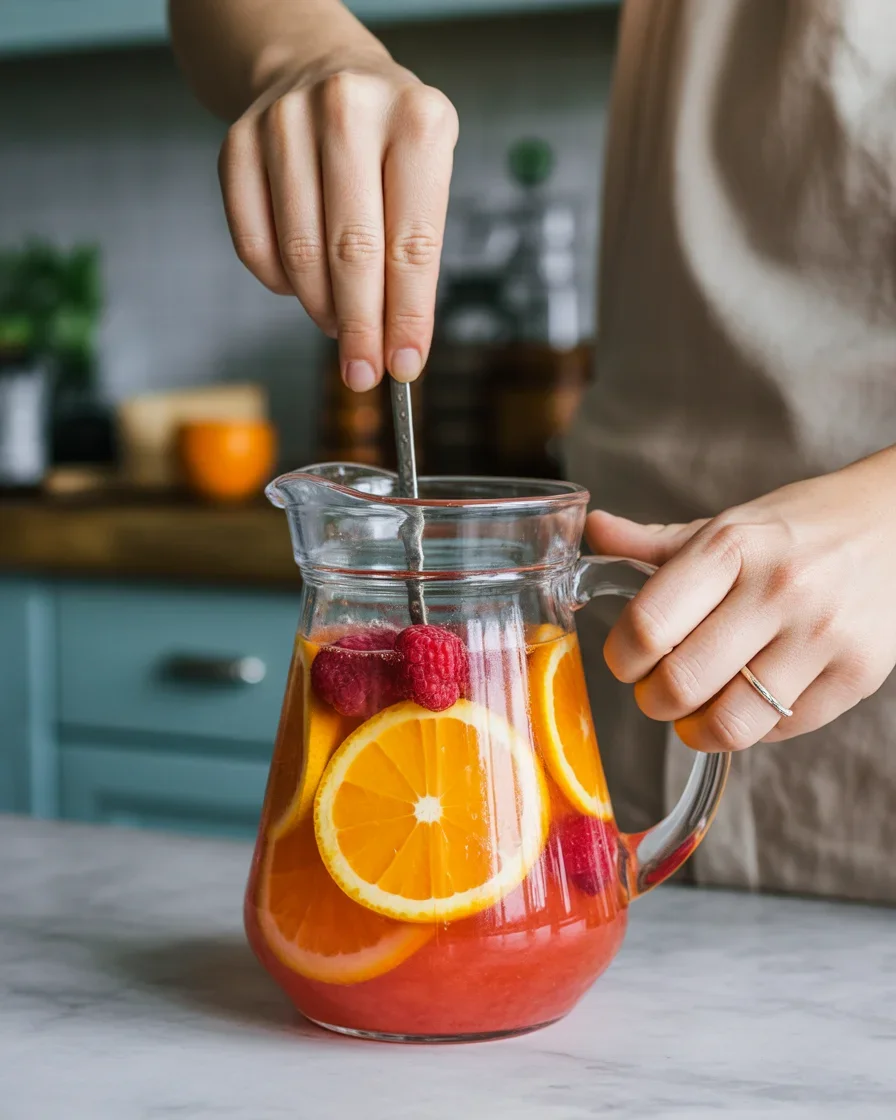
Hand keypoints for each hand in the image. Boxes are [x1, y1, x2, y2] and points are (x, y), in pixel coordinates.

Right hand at [218, 52, 457, 389]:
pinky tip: (299, 284)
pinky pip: (254, 244)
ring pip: (300, 253)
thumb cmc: (386, 141)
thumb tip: (395, 345)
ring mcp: (285, 123)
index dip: (408, 316)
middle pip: (353, 253)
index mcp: (417, 120)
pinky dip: (279, 281)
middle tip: (362, 371)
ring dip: (320, 308)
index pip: (413, 244)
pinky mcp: (237, 143)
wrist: (321, 69)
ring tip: (337, 324)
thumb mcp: (425, 178)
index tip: (403, 365)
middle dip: (360, 328)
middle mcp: (350, 111)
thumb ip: (414, 258)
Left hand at [585, 449, 895, 750]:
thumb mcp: (727, 523)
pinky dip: (751, 728)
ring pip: (730, 723)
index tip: (626, 660)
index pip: (648, 626)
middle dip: (651, 700)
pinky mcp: (858, 674)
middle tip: (655, 691)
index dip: (621, 658)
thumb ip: (655, 542)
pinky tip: (748, 700)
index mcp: (731, 545)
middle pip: (680, 684)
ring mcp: (822, 635)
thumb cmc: (800, 527)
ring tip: (695, 709)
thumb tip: (593, 533)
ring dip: (695, 729)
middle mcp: (778, 589)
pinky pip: (781, 730)